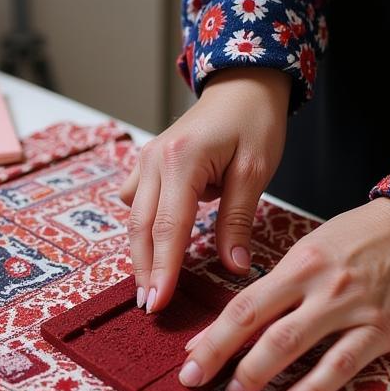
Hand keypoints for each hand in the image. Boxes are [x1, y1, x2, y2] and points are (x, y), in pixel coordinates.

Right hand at [120, 67, 289, 312]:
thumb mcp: (255, 170)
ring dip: (140, 255)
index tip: (158, 302)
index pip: (168, 228)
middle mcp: (153, 162)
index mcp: (181, 161)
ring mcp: (144, 163)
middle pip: (141, 230)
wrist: (243, 84)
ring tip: (148, 287)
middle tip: (148, 306)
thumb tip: (234, 268)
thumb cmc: (254, 121)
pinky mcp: (144, 167)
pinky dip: (141, 229)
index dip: (162, 270)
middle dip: (144, 271)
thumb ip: (238, 221)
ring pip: (134, 221)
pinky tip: (152, 245)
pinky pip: (134, 205)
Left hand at [178, 198, 389, 390]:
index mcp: (299, 265)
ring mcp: (354, 309)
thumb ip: (262, 297)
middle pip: (265, 330)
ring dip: (263, 376)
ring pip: (298, 347)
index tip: (189, 366)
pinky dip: (312, 390)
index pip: (244, 308)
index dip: (212, 341)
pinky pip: (341, 365)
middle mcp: (323, 287)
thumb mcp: (304, 256)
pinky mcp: (381, 330)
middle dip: (228, 361)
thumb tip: (210, 336)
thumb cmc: (354, 243)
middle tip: (202, 385)